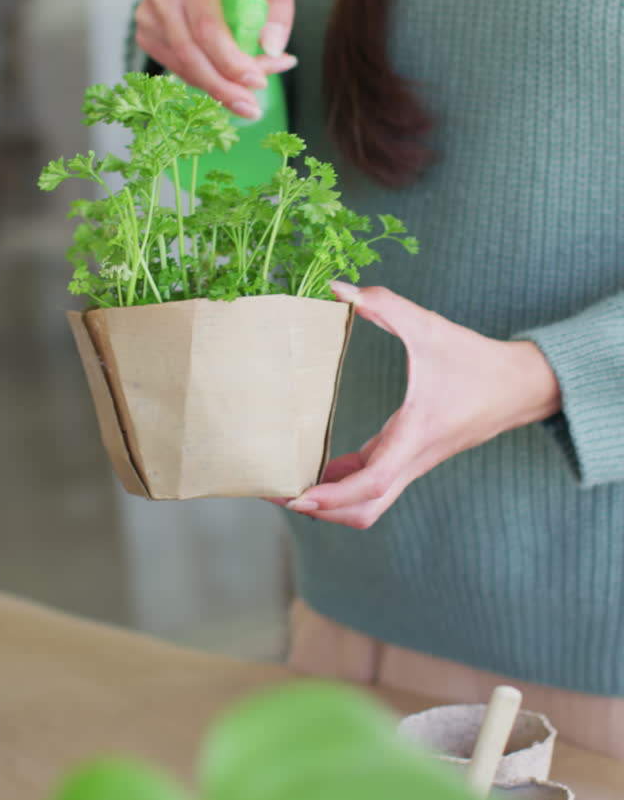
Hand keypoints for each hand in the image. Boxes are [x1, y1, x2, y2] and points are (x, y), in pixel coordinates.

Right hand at [134, 0, 296, 118]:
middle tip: (252, 108)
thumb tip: (273, 47)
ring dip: (218, 87)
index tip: (258, 82)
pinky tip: (227, 80)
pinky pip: (177, 68)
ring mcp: (149, 15)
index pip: (208, 28)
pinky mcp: (146, 33)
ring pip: (183, 67)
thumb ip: (281, 4)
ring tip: (247, 94)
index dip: (231, 62)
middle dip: (224, 87)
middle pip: (191, 55)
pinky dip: (204, 80)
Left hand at [286, 281, 561, 529]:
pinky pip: (375, 483)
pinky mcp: (412, 456)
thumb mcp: (430, 327)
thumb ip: (386, 305)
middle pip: (365, 510)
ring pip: (370, 503)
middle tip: (276, 494)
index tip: (298, 498)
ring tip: (288, 485)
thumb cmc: (477, 360)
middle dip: (322, 511)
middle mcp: (413, 459)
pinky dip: (344, 484)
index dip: (332, 496)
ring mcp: (414, 463)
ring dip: (331, 502)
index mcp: (416, 436)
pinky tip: (318, 469)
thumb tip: (339, 288)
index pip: (372, 483)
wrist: (522, 386)